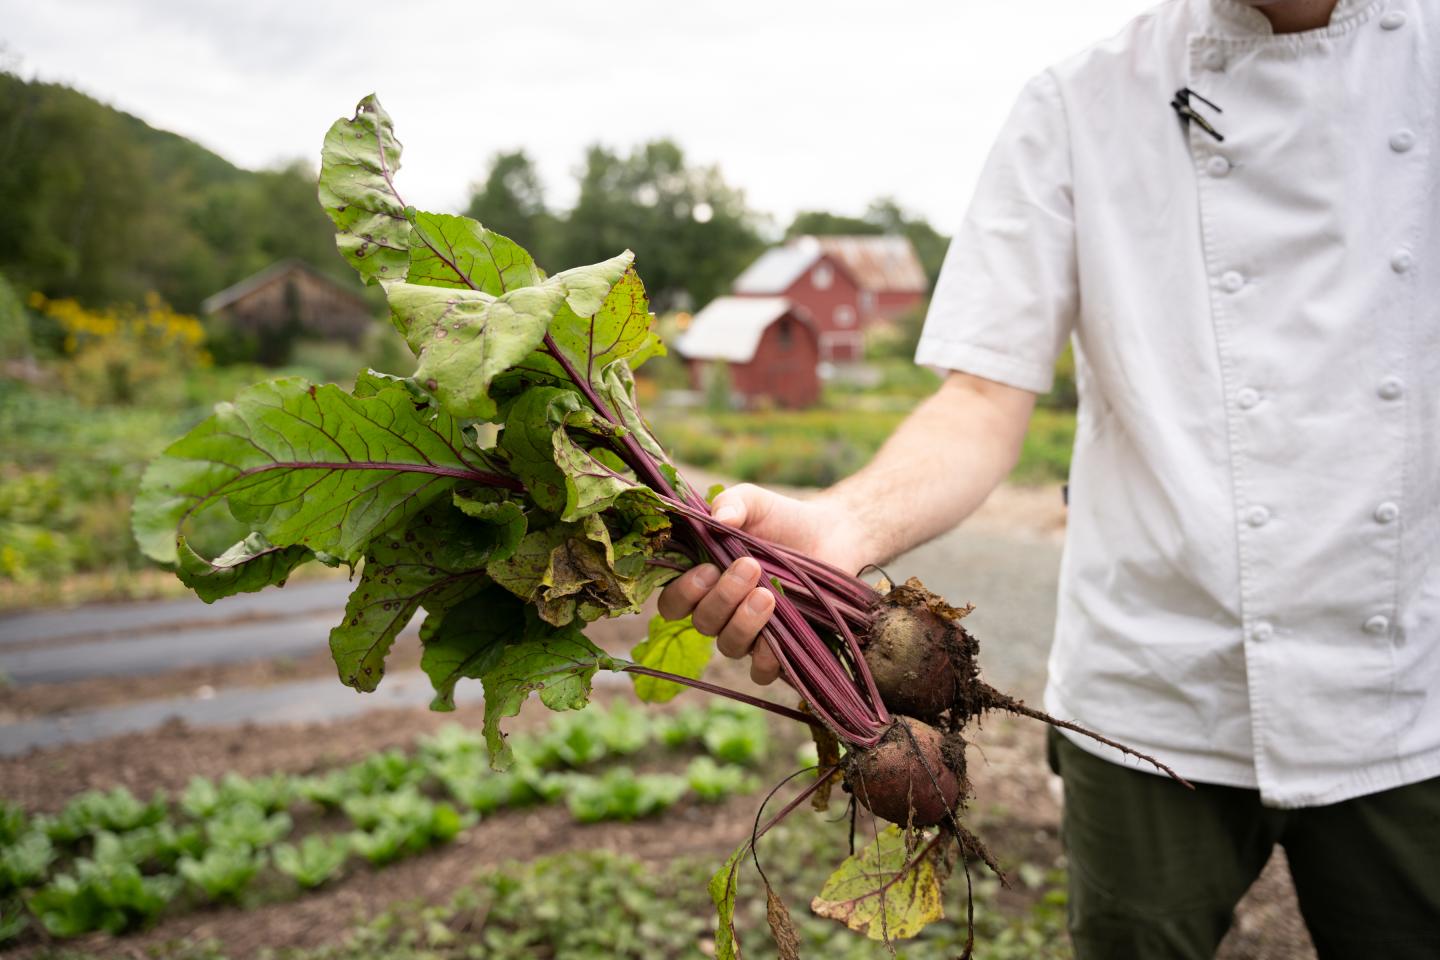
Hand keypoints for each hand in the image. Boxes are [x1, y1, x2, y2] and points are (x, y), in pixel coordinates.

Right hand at [656, 484, 863, 685]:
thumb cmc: (782, 519)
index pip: (674, 604)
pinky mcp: (780, 650)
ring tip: (768, 595)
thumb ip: (733, 503)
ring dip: (744, 622)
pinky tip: (778, 635)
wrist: (831, 535)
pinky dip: (766, 660)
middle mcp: (721, 612)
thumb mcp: (755, 502)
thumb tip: (719, 518)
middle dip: (723, 597)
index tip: (707, 569)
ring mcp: (749, 633)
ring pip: (730, 646)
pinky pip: (761, 671)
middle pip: (703, 623)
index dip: (683, 595)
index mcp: (704, 581)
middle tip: (750, 566)